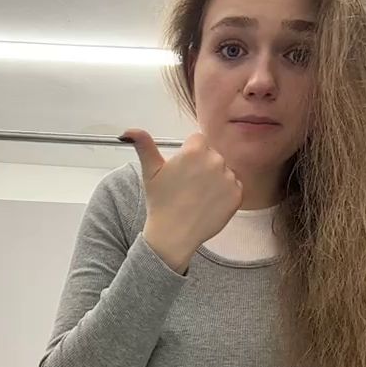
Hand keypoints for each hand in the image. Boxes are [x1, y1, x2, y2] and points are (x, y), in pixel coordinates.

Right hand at [121, 129, 241, 271]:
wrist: (174, 234)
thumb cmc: (161, 203)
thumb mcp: (150, 171)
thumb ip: (143, 145)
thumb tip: (127, 131)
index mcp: (194, 150)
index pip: (198, 140)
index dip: (189, 154)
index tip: (183, 171)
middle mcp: (215, 160)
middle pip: (212, 155)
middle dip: (203, 166)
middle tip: (189, 186)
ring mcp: (228, 178)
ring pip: (223, 170)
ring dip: (215, 179)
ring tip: (198, 196)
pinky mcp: (237, 194)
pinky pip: (234, 186)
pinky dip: (225, 194)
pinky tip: (209, 203)